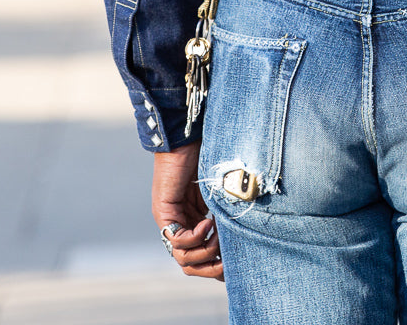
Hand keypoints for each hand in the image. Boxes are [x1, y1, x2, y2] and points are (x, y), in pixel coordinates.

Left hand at [152, 142, 222, 280]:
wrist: (188, 138)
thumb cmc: (208, 159)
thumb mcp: (221, 195)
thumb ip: (225, 215)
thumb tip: (242, 240)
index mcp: (194, 222)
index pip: (200, 258)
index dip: (216, 266)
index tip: (234, 263)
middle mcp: (180, 225)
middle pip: (191, 265)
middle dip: (211, 267)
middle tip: (227, 260)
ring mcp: (169, 221)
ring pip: (183, 257)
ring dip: (204, 252)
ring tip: (217, 236)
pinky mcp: (163, 212)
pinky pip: (177, 240)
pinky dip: (195, 237)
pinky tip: (207, 223)